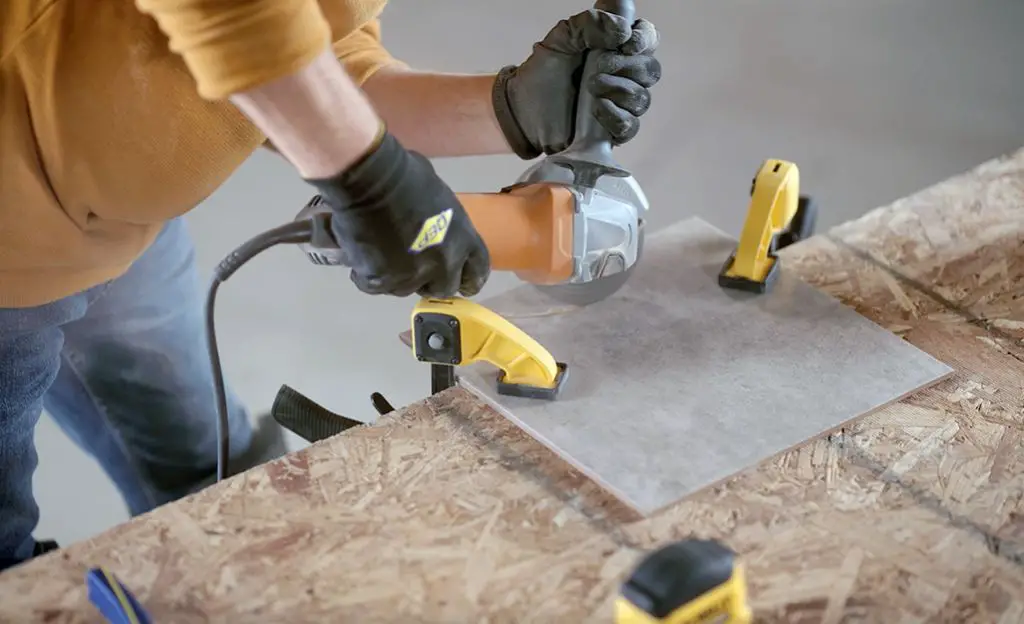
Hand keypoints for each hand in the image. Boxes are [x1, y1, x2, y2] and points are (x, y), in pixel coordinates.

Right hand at [305, 131, 490, 297]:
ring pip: (406, 289)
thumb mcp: (441, 197)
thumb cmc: (406, 175)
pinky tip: (361, 256)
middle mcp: (443, 263)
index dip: (468, 278)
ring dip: (397, 277)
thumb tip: (433, 229)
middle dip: (430, 281)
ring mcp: (412, 276)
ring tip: (382, 256)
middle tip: (413, 267)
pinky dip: (367, 274)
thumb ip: (443, 224)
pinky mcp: (381, 281)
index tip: (461, 282)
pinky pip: (375, 286)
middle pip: (443, 287)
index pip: (477, 272)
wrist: (370, 180)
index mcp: (464, 239)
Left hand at [492, 9, 660, 158]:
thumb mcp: (561, 38)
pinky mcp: (612, 132)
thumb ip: (589, 24)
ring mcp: (620, 106)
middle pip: (650, 70)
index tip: (626, 44)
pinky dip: (616, 116)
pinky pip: (630, 126)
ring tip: (590, 88)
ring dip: (619, 91)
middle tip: (598, 68)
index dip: (644, 39)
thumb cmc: (542, 73)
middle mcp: (624, 77)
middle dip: (628, 67)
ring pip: (642, 99)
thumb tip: (622, 30)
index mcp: (616, 50)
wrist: (522, 110)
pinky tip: (597, 109)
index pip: (648, 39)